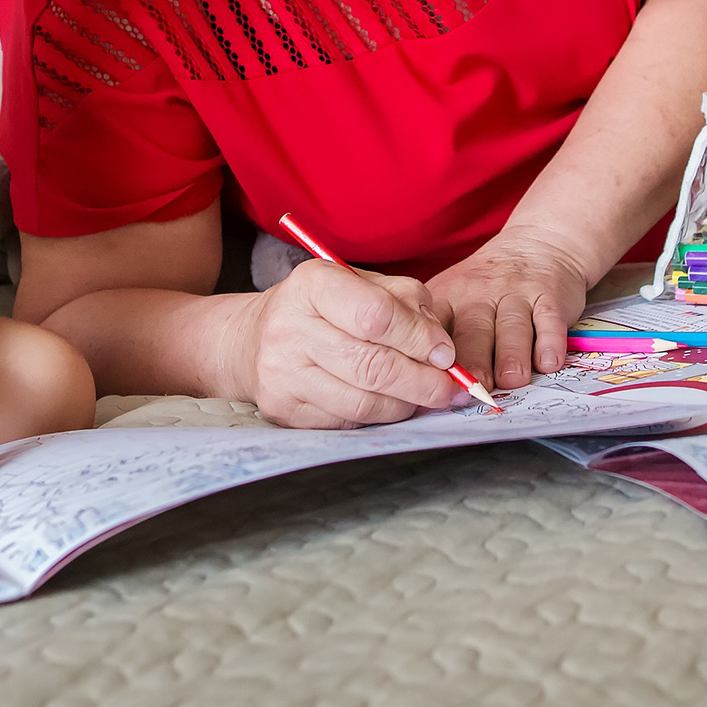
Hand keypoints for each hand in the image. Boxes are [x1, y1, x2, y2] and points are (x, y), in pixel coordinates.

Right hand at [227, 259, 466, 428]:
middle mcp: (289, 328)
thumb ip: (407, 305)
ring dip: (407, 404)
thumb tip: (444, 349)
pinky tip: (393, 405)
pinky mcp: (284, 410)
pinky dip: (381, 417)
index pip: (376, 316)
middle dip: (424, 382)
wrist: (253, 339)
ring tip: (426, 397)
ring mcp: (282, 373)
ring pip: (364, 402)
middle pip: (372, 366)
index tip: (447, 353)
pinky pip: (348, 422)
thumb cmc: (324, 308)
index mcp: (312, 284)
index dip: (419, 338)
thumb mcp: (362, 285)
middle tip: (453, 389)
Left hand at [425, 227, 589, 389]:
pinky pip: (548, 319)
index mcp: (448, 297)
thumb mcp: (454, 296)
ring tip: (512, 380)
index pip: (435, 329)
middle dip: (474, 361)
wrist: (538, 243)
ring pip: (512, 326)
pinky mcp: (548, 295)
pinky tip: (548, 361)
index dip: (434, 358)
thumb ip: (439, 336)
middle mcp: (479, 295)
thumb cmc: (487, 286)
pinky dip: (550, 341)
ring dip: (511, 354)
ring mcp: (516, 294)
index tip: (435, 385)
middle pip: (473, 331)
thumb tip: (425, 392)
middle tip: (475, 387)